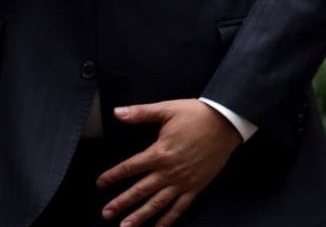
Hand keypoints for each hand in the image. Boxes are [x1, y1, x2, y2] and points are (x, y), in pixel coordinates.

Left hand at [97, 99, 241, 226]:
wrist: (226, 123)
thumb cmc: (196, 114)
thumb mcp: (166, 109)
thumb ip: (140, 113)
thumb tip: (117, 112)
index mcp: (159, 152)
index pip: (130, 167)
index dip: (113, 176)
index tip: (100, 184)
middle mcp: (169, 171)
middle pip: (140, 191)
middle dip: (122, 203)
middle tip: (106, 214)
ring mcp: (183, 182)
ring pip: (158, 204)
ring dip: (140, 216)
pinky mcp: (196, 187)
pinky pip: (180, 207)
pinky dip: (168, 220)